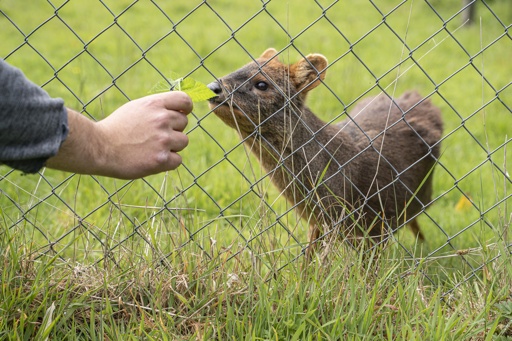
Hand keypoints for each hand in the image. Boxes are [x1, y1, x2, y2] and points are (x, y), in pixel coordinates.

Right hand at [46, 91, 192, 178]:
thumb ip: (157, 108)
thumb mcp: (136, 108)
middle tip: (153, 136)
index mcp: (154, 104)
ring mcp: (163, 140)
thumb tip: (179, 111)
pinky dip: (168, 162)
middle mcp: (162, 119)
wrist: (99, 148)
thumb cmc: (116, 128)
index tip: (181, 114)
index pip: (185, 100)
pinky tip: (152, 159)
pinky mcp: (161, 159)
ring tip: (152, 147)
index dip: (185, 108)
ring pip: (183, 142)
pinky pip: (177, 160)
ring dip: (172, 146)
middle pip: (184, 123)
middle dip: (173, 129)